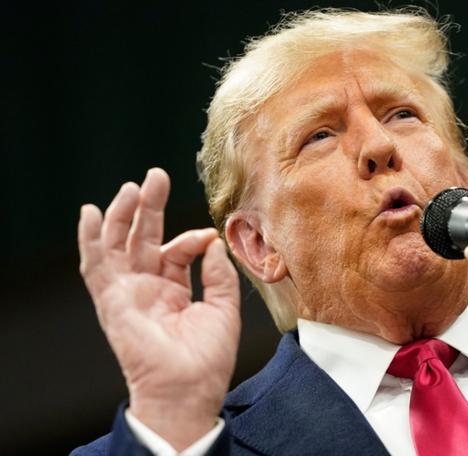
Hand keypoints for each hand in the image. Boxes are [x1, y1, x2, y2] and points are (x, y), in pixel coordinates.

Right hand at [78, 168, 239, 449]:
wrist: (189, 388)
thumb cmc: (207, 359)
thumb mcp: (224, 308)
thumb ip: (218, 274)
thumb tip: (212, 242)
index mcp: (173, 291)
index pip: (176, 251)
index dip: (191, 238)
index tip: (208, 236)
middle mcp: (148, 288)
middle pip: (143, 239)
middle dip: (149, 206)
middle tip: (155, 176)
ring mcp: (128, 292)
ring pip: (118, 245)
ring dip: (122, 215)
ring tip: (132, 187)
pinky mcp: (113, 300)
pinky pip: (95, 266)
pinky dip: (90, 240)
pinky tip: (90, 214)